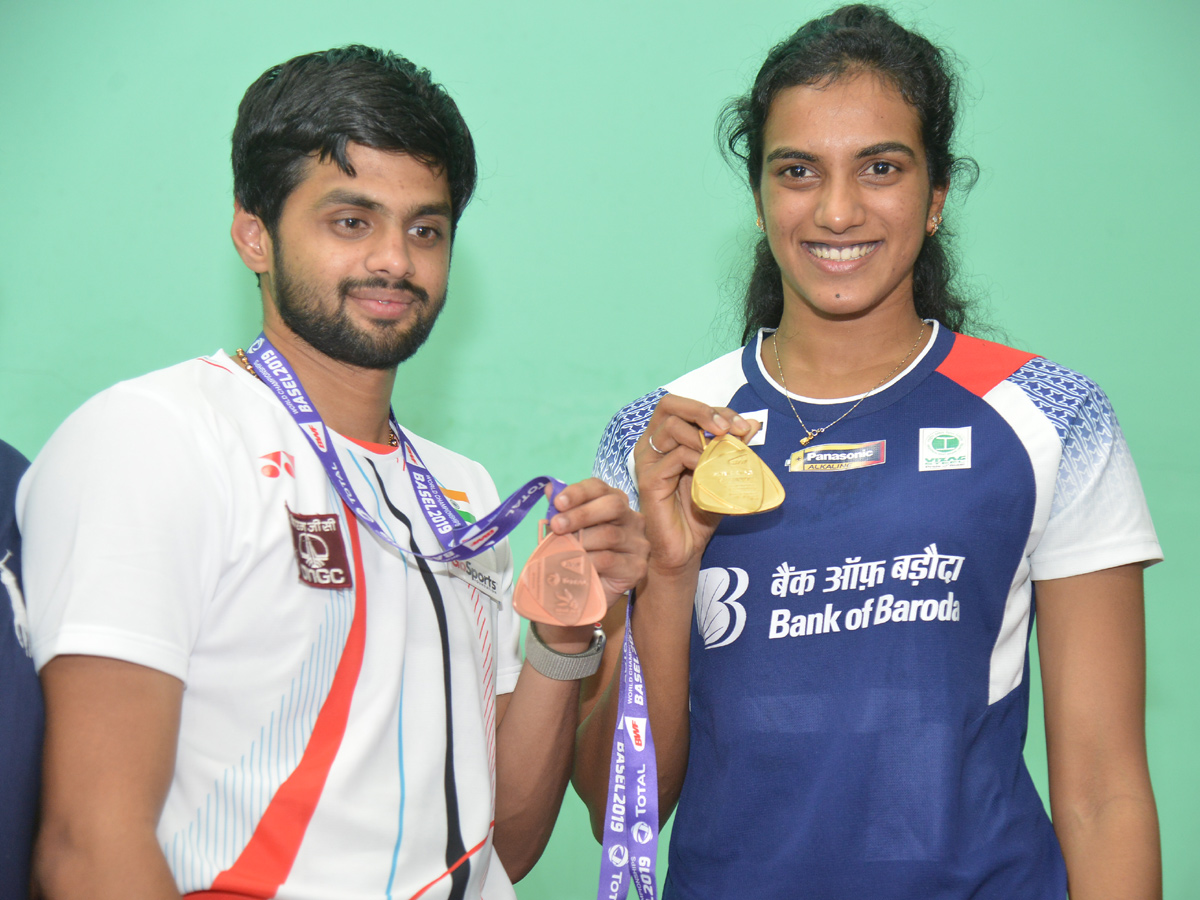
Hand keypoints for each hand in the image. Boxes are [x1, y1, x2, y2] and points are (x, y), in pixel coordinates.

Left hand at [538, 478, 647, 648]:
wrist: (582, 594)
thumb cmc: (576, 556)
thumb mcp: (565, 531)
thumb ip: (560, 510)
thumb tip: (549, 488)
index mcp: (614, 503)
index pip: (600, 487)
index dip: (578, 492)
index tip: (558, 502)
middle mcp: (632, 519)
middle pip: (613, 506)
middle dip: (581, 514)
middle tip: (557, 526)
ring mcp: (638, 543)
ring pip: (610, 534)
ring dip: (582, 541)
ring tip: (562, 549)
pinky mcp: (638, 567)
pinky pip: (611, 560)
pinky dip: (589, 561)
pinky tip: (576, 565)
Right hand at [635, 394, 759, 575]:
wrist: (686, 547)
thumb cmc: (699, 510)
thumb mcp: (721, 473)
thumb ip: (732, 447)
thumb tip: (752, 423)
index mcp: (666, 438)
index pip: (686, 407)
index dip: (716, 410)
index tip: (743, 427)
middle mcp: (651, 444)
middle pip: (669, 405)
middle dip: (704, 410)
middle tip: (728, 429)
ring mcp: (647, 461)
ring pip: (670, 426)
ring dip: (702, 433)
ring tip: (722, 451)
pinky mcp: (648, 480)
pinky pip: (674, 456)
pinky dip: (698, 457)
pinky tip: (712, 470)